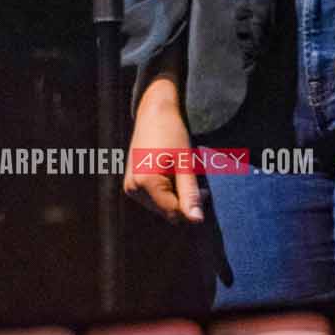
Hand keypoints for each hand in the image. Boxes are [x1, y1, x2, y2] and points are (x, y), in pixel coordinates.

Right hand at [124, 76, 204, 224]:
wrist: (154, 113)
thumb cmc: (172, 134)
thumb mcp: (185, 164)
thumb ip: (190, 194)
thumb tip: (197, 221)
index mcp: (145, 182)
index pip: (173, 212)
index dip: (192, 207)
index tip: (204, 190)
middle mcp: (133, 188)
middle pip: (166, 212)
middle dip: (184, 203)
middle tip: (196, 182)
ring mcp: (130, 187)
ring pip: (161, 207)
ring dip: (176, 198)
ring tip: (182, 176)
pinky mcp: (131, 184)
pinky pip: (154, 199)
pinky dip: (167, 193)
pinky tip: (171, 175)